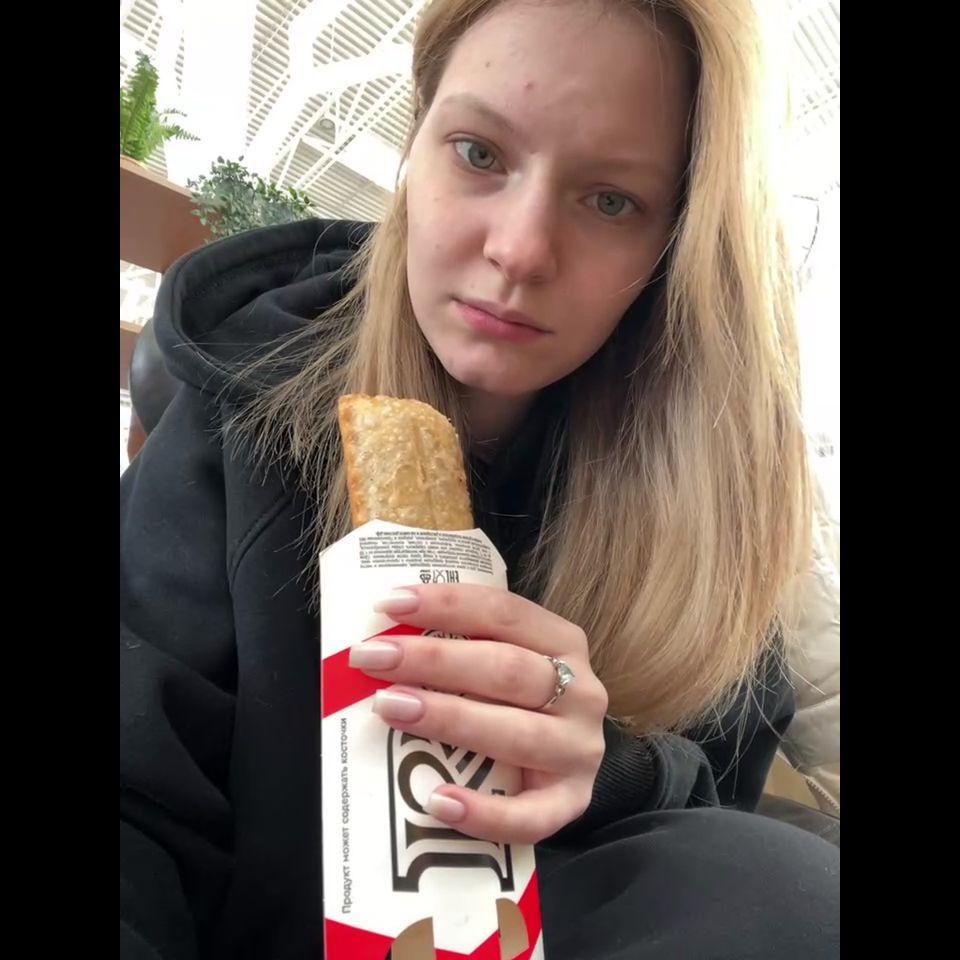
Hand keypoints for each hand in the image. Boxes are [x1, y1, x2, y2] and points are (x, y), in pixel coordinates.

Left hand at [348, 584, 608, 844]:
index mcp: (563, 642)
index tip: (390, 604)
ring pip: (517, 734)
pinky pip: (530, 817)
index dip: (447, 604)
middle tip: (373, 659)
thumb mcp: (502, 659)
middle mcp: (581, 692)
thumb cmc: (515, 700)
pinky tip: (437, 800)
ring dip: (449, 719)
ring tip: (391, 709)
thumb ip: (459, 645)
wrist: (563, 761)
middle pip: (506, 669)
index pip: (504, 612)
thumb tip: (378, 637)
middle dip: (434, 660)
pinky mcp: (571, 803)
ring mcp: (579, 751)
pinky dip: (483, 812)